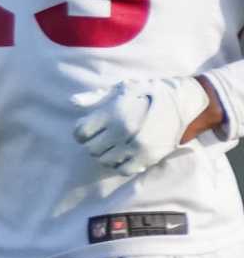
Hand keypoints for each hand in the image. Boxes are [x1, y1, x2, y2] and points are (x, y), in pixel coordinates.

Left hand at [72, 76, 212, 178]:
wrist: (185, 102)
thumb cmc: (150, 92)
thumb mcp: (122, 88)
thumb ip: (95, 97)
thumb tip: (72, 102)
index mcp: (113, 114)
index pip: (80, 133)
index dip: (81, 132)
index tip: (90, 128)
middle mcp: (122, 132)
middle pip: (90, 149)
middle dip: (93, 143)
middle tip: (103, 136)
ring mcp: (135, 146)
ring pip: (104, 160)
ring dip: (105, 153)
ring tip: (114, 144)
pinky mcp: (148, 157)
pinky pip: (122, 169)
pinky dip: (119, 163)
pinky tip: (124, 153)